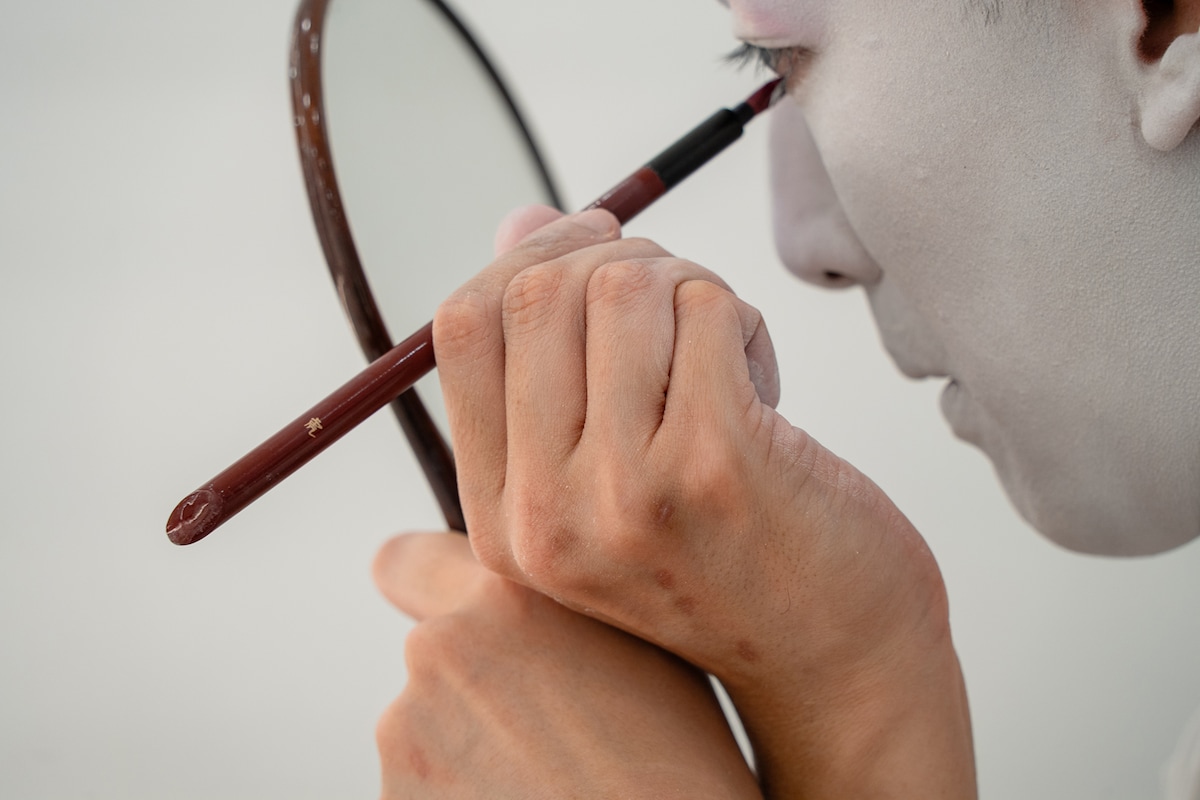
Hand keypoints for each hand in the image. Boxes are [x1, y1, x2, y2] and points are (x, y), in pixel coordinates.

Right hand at [432, 206, 975, 796]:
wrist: (832, 658)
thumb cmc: (724, 556)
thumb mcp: (604, 480)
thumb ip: (549, 362)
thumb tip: (523, 218)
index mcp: (502, 521)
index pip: (463, 328)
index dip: (528, 256)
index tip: (593, 240)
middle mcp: (545, 516)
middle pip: (539, 293)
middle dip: (620, 258)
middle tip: (677, 293)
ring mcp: (626, 492)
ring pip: (624, 286)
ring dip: (687, 286)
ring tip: (720, 351)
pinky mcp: (715, 462)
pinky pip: (706, 307)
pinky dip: (738, 316)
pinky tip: (759, 379)